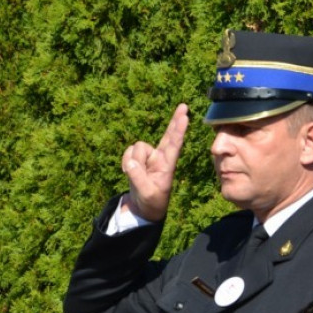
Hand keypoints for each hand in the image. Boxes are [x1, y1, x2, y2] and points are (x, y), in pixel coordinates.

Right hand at [121, 103, 188, 221]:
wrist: (143, 206)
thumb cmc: (151, 201)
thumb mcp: (146, 193)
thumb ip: (138, 178)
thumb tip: (131, 162)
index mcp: (168, 165)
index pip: (175, 144)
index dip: (178, 130)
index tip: (185, 117)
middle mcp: (161, 157)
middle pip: (168, 135)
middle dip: (174, 121)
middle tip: (184, 106)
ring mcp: (150, 156)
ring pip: (137, 146)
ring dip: (133, 160)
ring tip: (137, 174)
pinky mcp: (139, 157)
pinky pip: (128, 152)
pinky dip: (126, 161)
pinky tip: (130, 170)